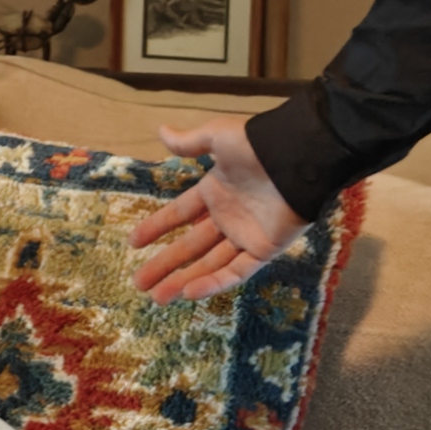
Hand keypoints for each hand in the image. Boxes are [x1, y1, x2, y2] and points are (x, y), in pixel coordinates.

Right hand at [130, 119, 305, 301]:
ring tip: (157, 298)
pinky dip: (214, 283)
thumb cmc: (257, 146)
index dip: (156, 227)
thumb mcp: (217, 137)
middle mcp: (227, 217)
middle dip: (164, 264)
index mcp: (214, 192)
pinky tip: (189, 292)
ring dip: (183, 280)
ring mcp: (245, 236)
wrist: (297, 158)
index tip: (133, 243)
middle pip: (189, 246)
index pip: (179, 214)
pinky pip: (236, 272)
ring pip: (209, 264)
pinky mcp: (263, 250)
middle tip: (139, 283)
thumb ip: (189, 142)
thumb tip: (160, 131)